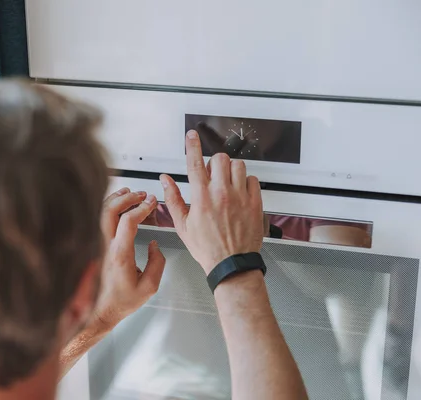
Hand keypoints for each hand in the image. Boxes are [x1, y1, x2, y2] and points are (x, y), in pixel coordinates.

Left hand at [90, 188, 165, 331]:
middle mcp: (106, 247)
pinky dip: (108, 207)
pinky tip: (117, 203)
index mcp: (120, 255)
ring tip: (131, 193)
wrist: (101, 311)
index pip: (128, 222)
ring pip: (101, 212)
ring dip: (116, 199)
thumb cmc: (123, 301)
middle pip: (111, 210)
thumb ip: (158, 263)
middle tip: (142, 194)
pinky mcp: (96, 245)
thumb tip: (155, 245)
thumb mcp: (150, 286)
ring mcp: (98, 245)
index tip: (151, 202)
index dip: (141, 208)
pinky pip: (98, 219)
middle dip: (128, 197)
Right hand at [160, 130, 264, 273]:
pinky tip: (240, 191)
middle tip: (212, 174)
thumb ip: (173, 199)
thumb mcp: (182, 225)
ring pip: (238, 166)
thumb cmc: (207, 248)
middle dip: (214, 163)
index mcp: (201, 197)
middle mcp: (221, 193)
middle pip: (219, 159)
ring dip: (230, 170)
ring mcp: (240, 197)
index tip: (192, 135)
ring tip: (227, 182)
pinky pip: (253, 180)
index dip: (192, 145)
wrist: (231, 264)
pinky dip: (246, 181)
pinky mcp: (255, 203)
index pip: (194, 163)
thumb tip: (166, 180)